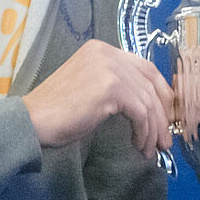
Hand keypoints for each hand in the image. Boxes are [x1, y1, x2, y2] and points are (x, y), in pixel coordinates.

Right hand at [23, 40, 173, 156]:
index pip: (145, 67)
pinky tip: (139, 145)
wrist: (33, 121)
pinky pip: (140, 112)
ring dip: (153, 130)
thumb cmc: (58, 112)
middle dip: (161, 114)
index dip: (161, 92)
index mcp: (102, 50)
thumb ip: (117, 86)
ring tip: (150, 149)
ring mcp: (108, 68)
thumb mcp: (91, 88)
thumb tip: (148, 106)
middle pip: (150, 83)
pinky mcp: (109, 88)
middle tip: (165, 140)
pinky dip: (144, 132)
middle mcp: (107, 53)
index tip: (166, 115)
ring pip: (147, 101)